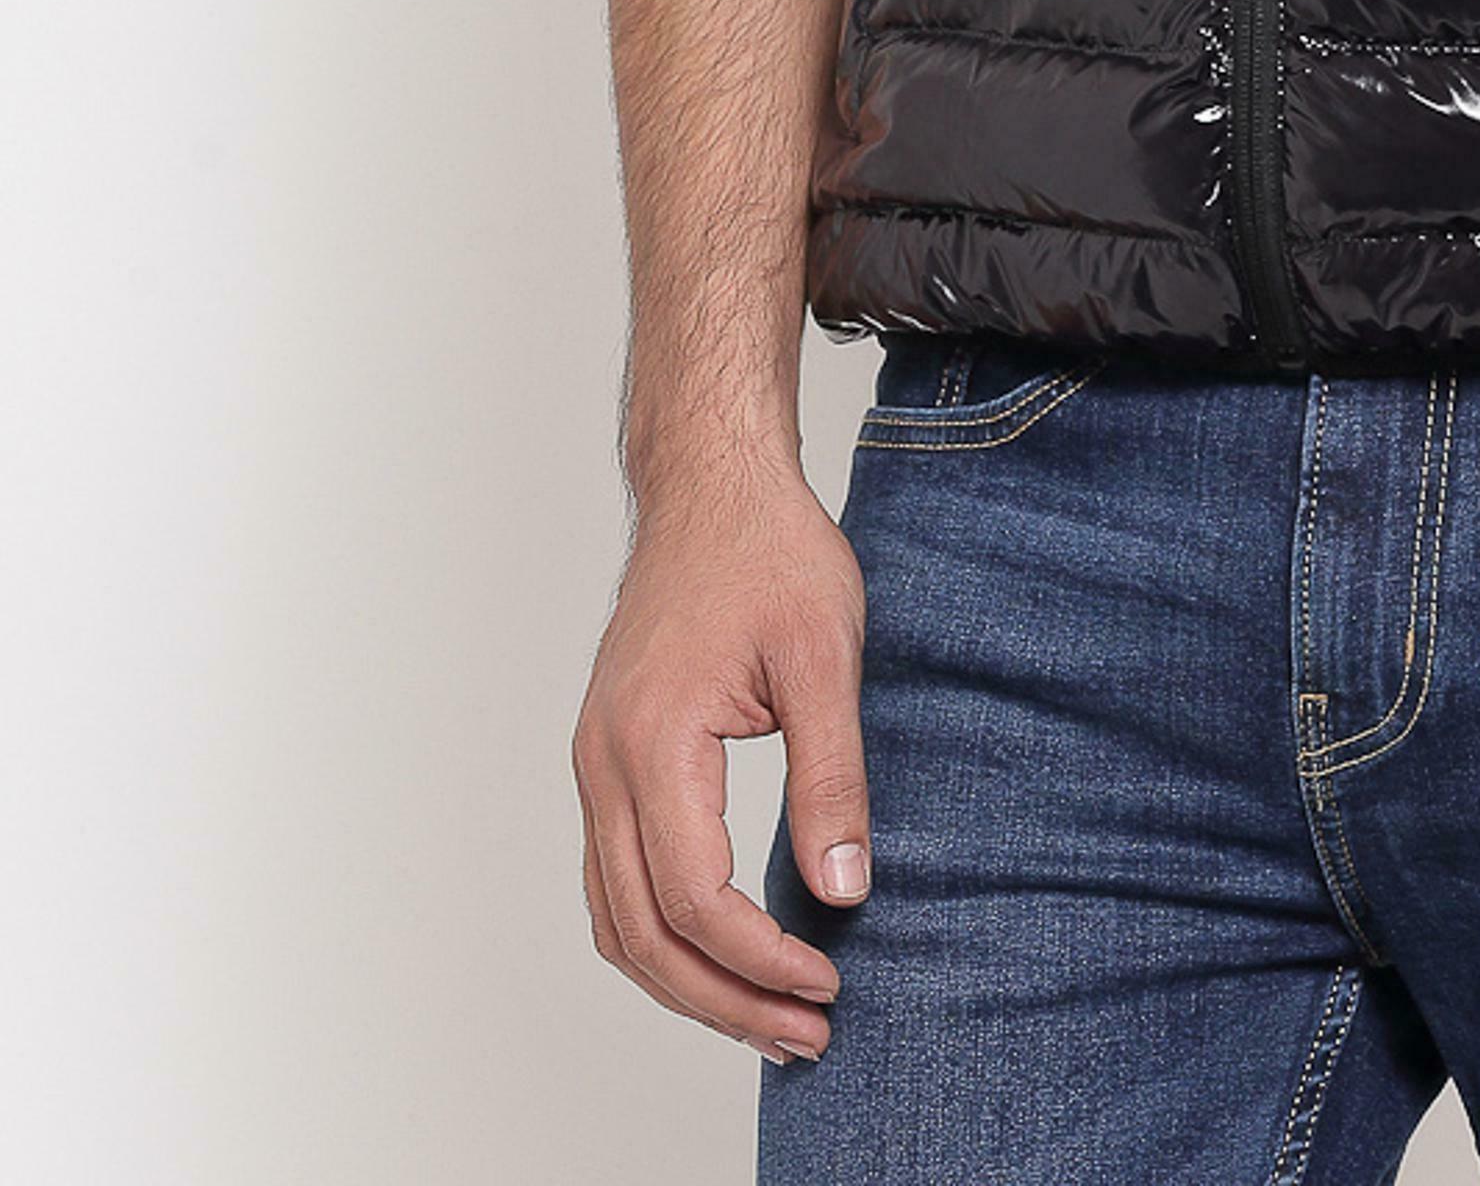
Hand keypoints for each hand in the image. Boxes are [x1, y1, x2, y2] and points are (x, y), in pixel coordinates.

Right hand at [572, 470, 869, 1067]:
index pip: (693, 898)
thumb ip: (832, 773)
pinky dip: (664, 935)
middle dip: (725, 999)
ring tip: (771, 1017)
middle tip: (808, 1033)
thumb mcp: (823, 654)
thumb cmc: (769, 550)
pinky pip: (616, 880)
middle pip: (643, 933)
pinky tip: (725, 954)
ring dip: (689, 982)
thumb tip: (844, 886)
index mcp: (651, 742)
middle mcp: (604, 765)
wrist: (711, 483)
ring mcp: (597, 764)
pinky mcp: (611, 759)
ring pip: (618, 918)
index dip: (760, 958)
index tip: (829, 983)